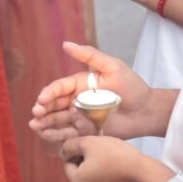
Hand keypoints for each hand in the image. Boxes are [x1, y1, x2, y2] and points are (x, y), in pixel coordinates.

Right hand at [30, 42, 157, 141]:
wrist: (148, 111)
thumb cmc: (132, 86)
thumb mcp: (112, 67)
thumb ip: (89, 55)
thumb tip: (65, 43)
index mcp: (80, 84)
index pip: (60, 88)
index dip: (49, 93)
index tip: (42, 99)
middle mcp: (78, 100)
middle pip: (55, 105)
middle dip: (43, 109)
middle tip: (35, 114)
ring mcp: (81, 117)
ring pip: (59, 120)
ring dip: (45, 123)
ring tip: (34, 127)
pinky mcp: (87, 132)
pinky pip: (69, 135)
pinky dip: (57, 136)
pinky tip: (46, 137)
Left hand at [60, 136, 149, 181]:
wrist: (142, 172)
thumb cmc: (113, 155)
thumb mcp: (89, 143)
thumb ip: (71, 145)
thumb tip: (63, 150)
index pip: (67, 163)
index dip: (76, 150)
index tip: (90, 143)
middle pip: (79, 170)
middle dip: (86, 157)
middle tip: (98, 147)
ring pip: (91, 174)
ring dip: (96, 163)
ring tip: (108, 153)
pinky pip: (102, 180)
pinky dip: (105, 171)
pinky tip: (116, 162)